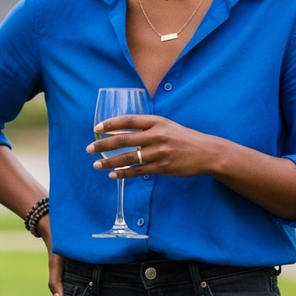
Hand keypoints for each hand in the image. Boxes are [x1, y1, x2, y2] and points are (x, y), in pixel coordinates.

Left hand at [86, 114, 213, 178]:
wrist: (206, 152)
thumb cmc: (182, 137)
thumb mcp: (166, 125)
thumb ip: (146, 126)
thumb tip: (120, 131)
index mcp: (157, 121)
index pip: (128, 120)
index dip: (110, 124)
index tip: (96, 128)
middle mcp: (157, 135)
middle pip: (124, 140)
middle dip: (103, 145)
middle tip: (89, 149)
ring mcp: (160, 152)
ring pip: (129, 157)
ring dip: (110, 162)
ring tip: (96, 164)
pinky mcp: (163, 167)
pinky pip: (139, 171)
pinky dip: (124, 173)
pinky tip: (113, 174)